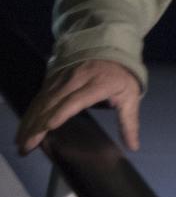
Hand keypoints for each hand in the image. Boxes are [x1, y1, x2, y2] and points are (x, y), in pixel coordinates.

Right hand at [15, 59, 142, 154]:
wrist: (111, 49)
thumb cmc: (121, 76)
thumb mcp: (131, 97)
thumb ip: (129, 122)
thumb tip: (133, 147)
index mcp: (99, 83)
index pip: (77, 99)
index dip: (62, 112)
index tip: (49, 126)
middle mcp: (77, 79)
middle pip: (54, 102)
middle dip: (38, 124)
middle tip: (27, 146)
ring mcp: (63, 77)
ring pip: (42, 100)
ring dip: (30, 121)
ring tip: (21, 141)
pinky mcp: (54, 78)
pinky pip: (39, 96)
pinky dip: (30, 112)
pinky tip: (24, 127)